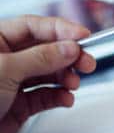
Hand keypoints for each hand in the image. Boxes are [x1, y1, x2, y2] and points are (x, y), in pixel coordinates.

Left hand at [0, 16, 95, 132]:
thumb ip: (41, 57)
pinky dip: (59, 97)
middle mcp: (4, 60)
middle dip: (69, 55)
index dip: (61, 29)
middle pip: (46, 49)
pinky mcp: (17, 106)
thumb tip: (68, 47)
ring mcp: (11, 83)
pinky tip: (65, 98)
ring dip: (65, 77)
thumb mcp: (5, 70)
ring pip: (48, 73)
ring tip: (73, 83)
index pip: (33, 26)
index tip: (83, 36)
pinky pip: (45, 96)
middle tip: (86, 61)